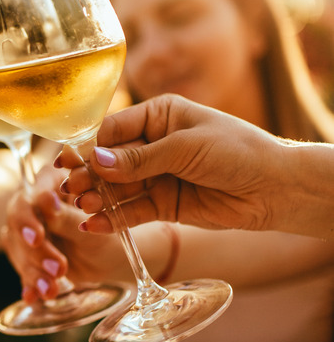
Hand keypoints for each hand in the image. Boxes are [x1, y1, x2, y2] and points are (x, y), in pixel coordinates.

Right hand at [2, 165, 122, 301]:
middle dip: (35, 250)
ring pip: (18, 249)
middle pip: (18, 224)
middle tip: (57, 268)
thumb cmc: (108, 230)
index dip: (28, 217)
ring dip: (34, 270)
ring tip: (52, 289)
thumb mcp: (94, 224)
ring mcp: (28, 229)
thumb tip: (46, 202)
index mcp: (51, 183)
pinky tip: (33, 297)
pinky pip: (22, 268)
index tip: (38, 237)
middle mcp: (33, 203)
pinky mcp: (28, 253)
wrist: (111, 257)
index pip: (28, 196)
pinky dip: (30, 283)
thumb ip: (68, 216)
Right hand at [59, 94, 333, 238]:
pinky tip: (95, 225)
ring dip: (98, 197)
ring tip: (81, 207)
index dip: (88, 147)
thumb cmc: (236, 151)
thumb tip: (96, 160)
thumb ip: (139, 158)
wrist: (275, 188)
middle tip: (69, 188)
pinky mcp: (163, 204)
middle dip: (89, 174)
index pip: (113, 130)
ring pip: (117, 187)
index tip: (65, 161)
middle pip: (110, 160)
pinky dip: (113, 218)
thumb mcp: (185, 147)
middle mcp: (153, 144)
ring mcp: (156, 175)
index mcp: (158, 116)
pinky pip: (132, 211)